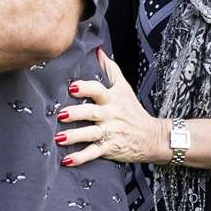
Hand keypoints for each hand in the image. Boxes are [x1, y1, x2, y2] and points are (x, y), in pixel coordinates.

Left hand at [55, 48, 166, 167]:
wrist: (152, 137)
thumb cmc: (133, 110)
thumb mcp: (124, 88)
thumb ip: (110, 69)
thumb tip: (97, 50)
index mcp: (112, 99)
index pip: (98, 90)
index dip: (85, 88)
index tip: (71, 87)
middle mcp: (110, 115)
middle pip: (91, 113)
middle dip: (76, 113)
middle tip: (60, 114)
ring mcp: (110, 133)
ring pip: (90, 134)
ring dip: (74, 136)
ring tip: (59, 138)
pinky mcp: (109, 148)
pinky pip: (93, 153)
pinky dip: (80, 158)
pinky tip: (67, 160)